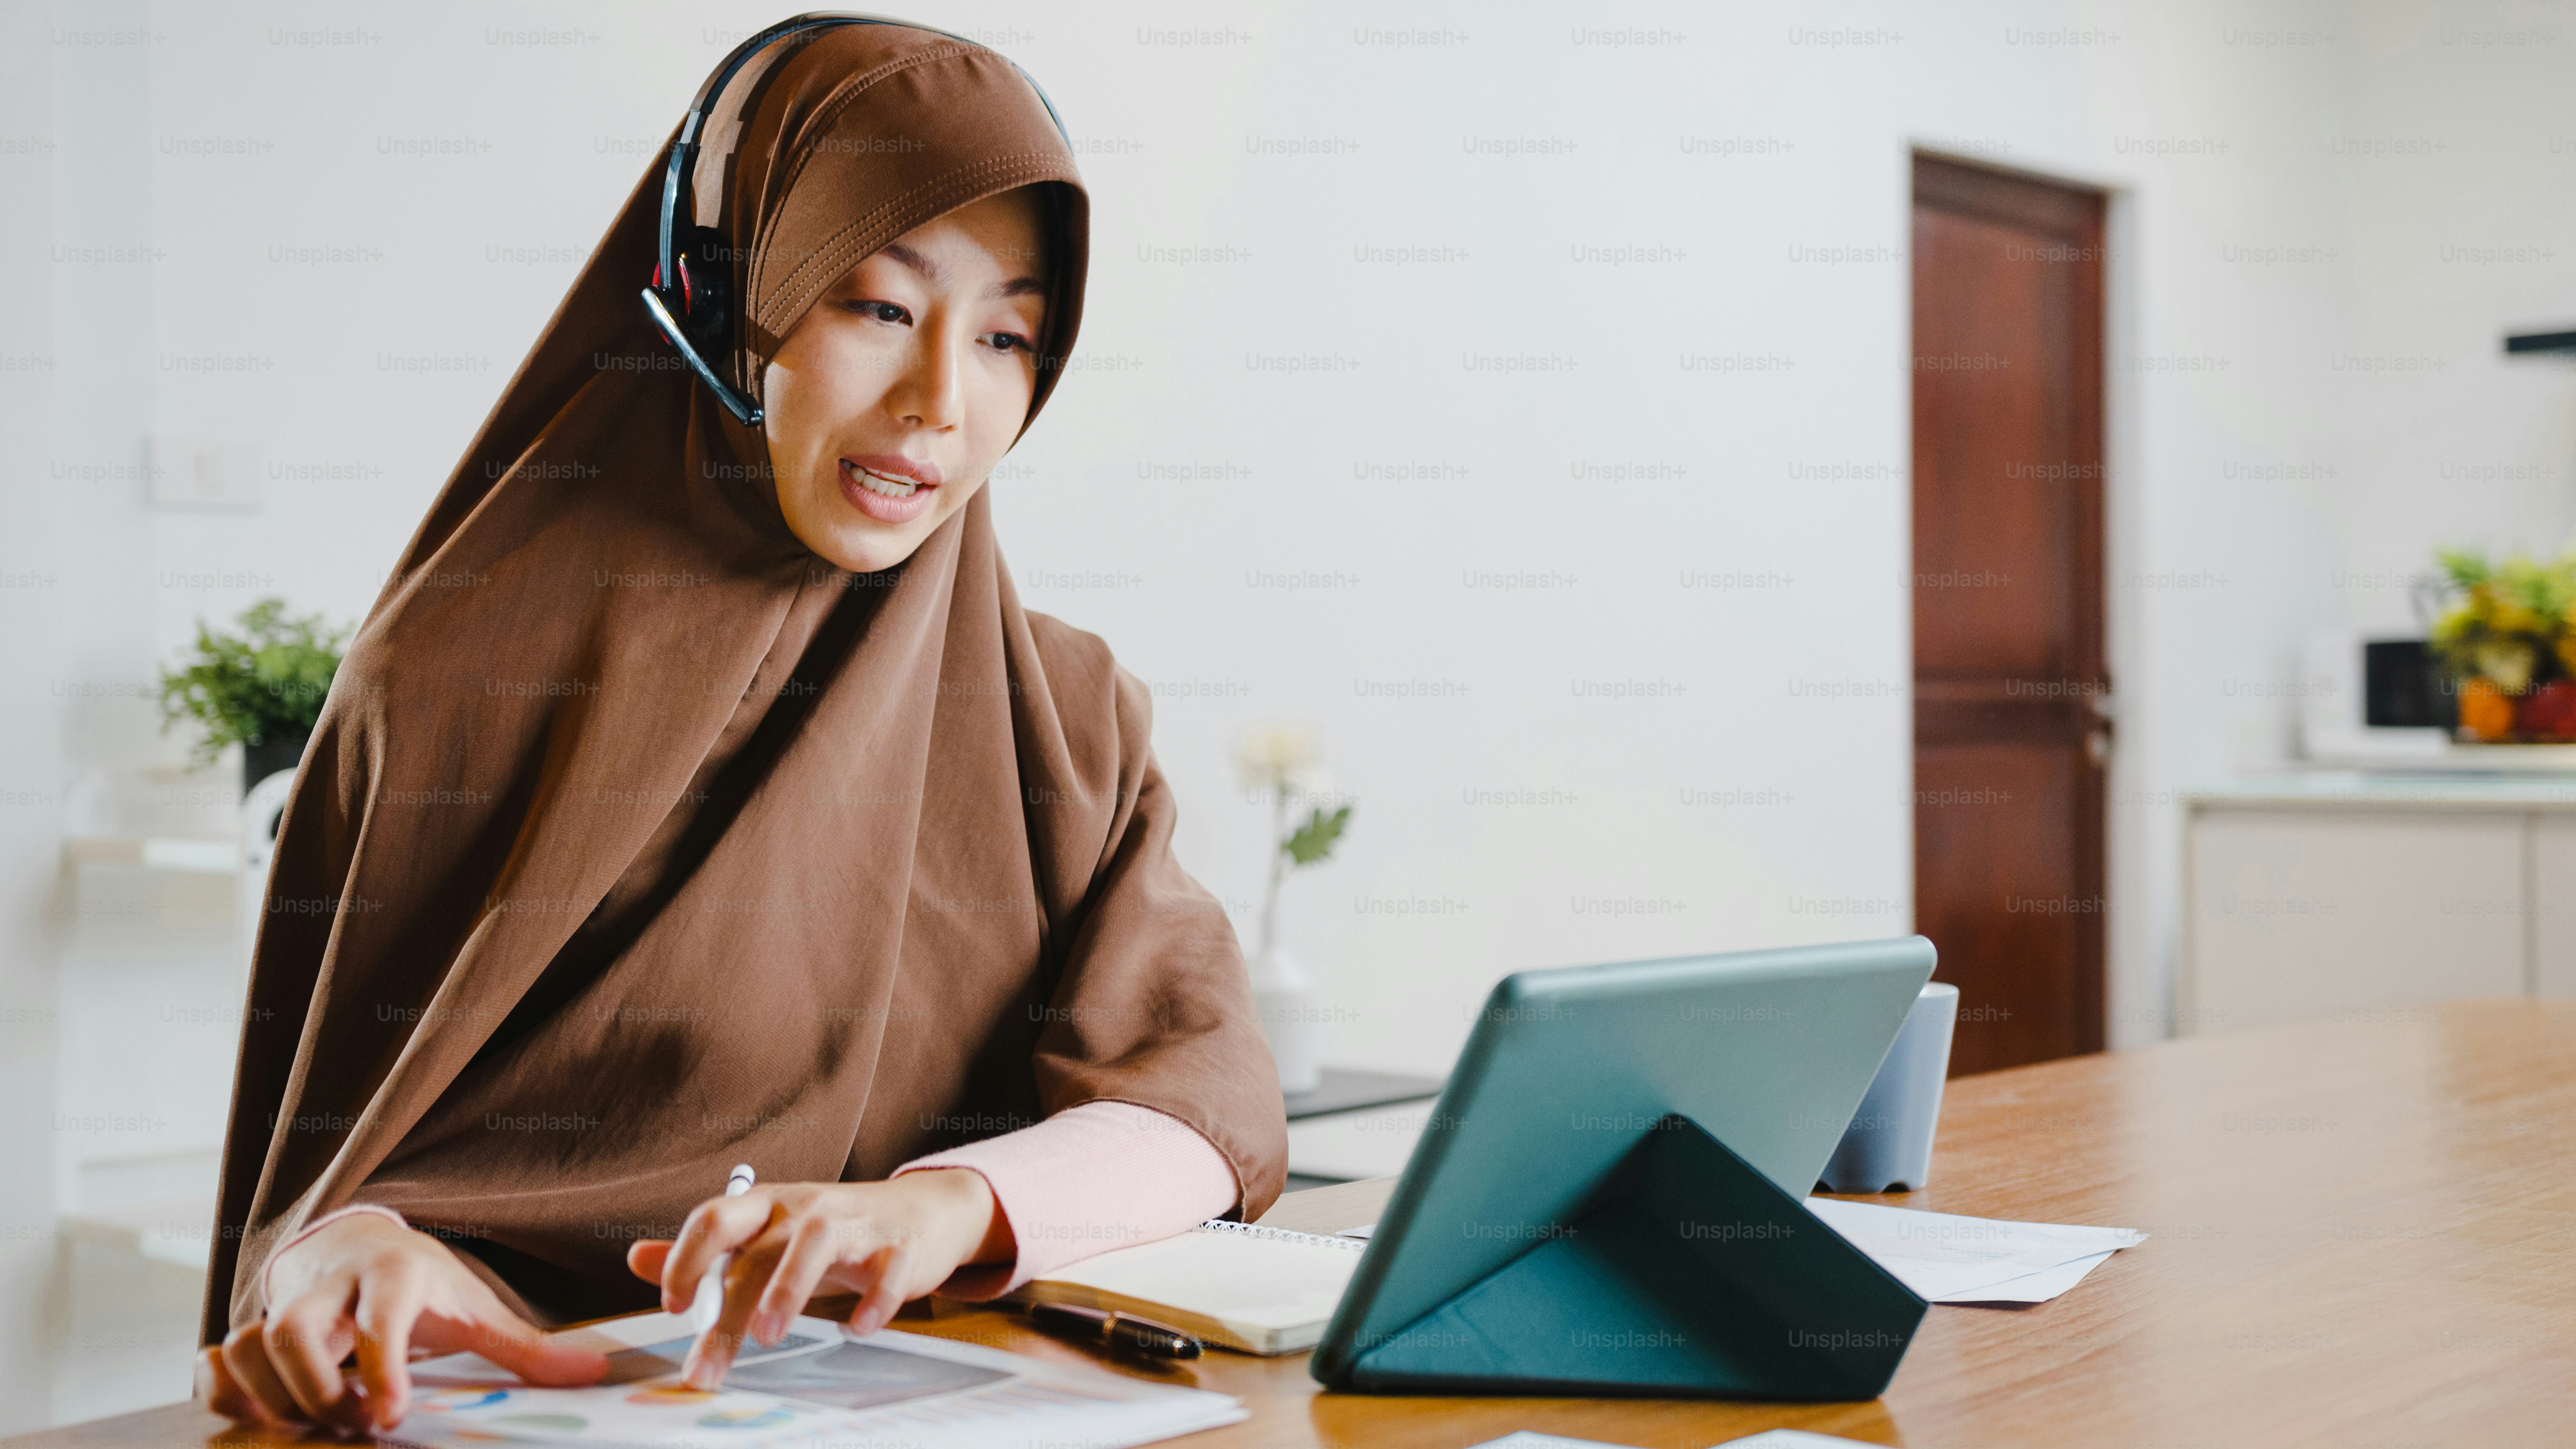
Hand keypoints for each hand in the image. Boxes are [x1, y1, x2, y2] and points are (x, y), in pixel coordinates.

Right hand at [196, 1211, 607, 1433]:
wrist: (358, 1240)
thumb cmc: (422, 1282)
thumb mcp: (475, 1306)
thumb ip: (526, 1347)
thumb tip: (593, 1373)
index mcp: (394, 1274)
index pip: (381, 1316)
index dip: (380, 1366)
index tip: (387, 1417)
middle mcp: (332, 1286)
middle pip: (293, 1331)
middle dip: (315, 1388)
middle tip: (353, 1421)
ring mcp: (284, 1304)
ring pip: (248, 1345)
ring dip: (273, 1397)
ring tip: (317, 1423)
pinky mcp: (251, 1327)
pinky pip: (215, 1361)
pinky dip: (225, 1393)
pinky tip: (264, 1415)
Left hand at [624, 1169, 1010, 1388]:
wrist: (922, 1210)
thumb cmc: (831, 1230)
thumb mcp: (767, 1233)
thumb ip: (705, 1251)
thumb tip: (635, 1258)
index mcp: (767, 1206)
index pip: (714, 1218)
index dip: (686, 1259)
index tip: (673, 1307)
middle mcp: (806, 1207)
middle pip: (758, 1251)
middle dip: (728, 1310)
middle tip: (705, 1369)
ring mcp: (855, 1223)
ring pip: (816, 1243)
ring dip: (789, 1288)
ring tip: (769, 1336)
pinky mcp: (900, 1245)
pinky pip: (887, 1268)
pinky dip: (874, 1297)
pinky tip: (860, 1327)